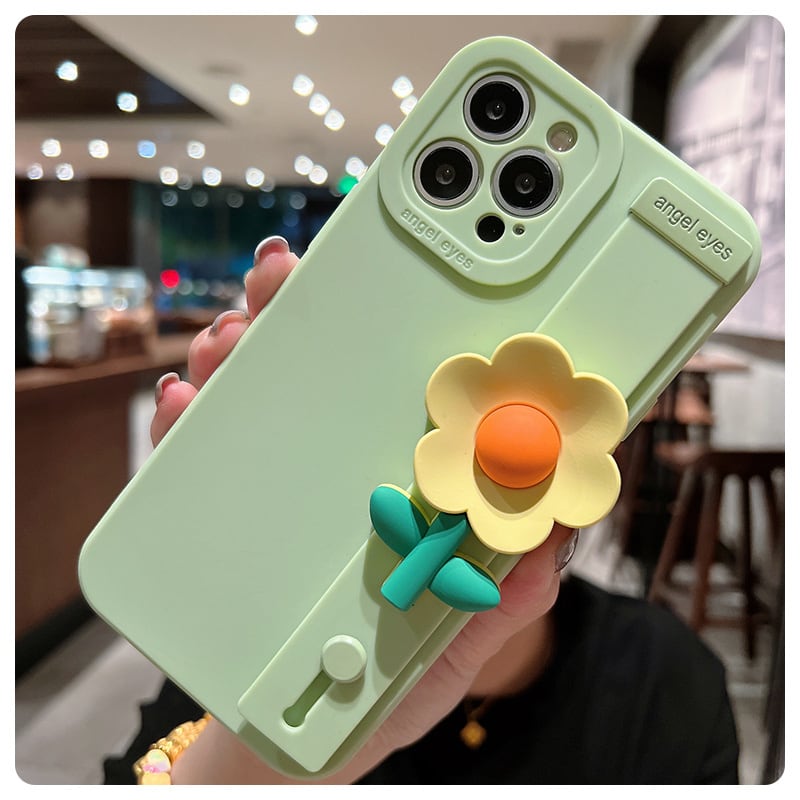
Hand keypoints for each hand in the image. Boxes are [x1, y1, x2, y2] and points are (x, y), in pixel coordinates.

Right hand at [152, 235, 573, 783]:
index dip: (400, 340)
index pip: (397, 399)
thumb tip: (553, 539)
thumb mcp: (453, 641)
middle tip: (283, 276)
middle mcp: (333, 475)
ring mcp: (276, 493)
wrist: (297, 748)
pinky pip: (195, 461)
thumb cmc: (382, 688)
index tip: (397, 289)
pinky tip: (183, 398)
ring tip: (230, 333)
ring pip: (250, 401)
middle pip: (316, 379)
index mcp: (395, 488)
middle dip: (295, 314)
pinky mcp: (223, 520)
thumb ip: (501, 598)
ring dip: (237, 351)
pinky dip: (185, 419)